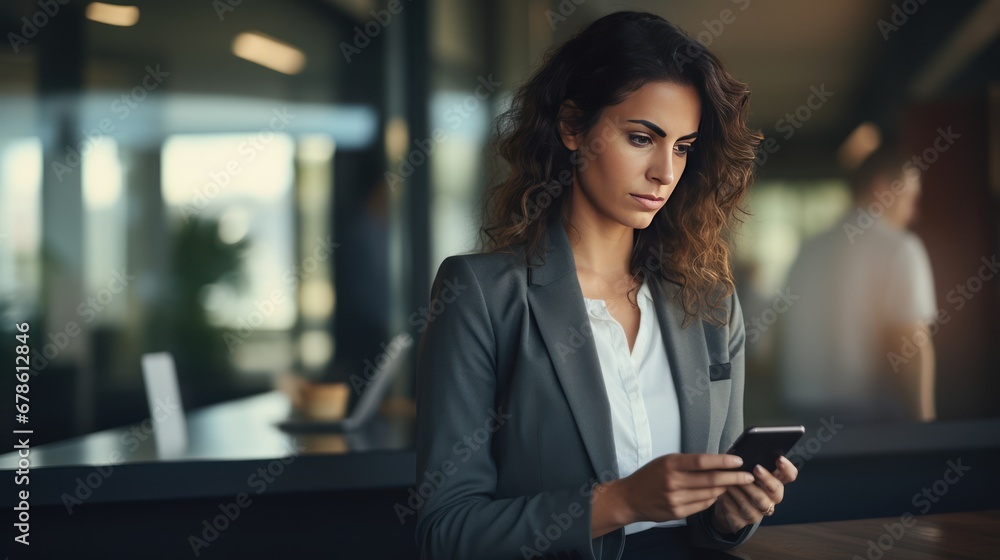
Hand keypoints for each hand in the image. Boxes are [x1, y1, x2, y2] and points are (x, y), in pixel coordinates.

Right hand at [619, 453, 755, 524]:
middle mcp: (674, 481)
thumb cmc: (650, 476)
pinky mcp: (678, 512)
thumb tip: (717, 462)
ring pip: (710, 493)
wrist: (630, 497)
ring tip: (731, 483)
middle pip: (711, 479)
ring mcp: (676, 499)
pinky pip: (703, 505)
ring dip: (724, 488)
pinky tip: (715, 494)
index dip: (723, 461)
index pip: (703, 461)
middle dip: (733, 478)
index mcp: (671, 464)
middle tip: (747, 476)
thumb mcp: (666, 461)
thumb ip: (689, 462)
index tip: (739, 461)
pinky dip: (712, 498)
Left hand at [711, 455, 798, 534]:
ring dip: (743, 489)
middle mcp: (770, 500)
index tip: (779, 458)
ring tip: (731, 479)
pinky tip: (721, 493)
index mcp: (774, 483)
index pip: (789, 476)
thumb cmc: (735, 480)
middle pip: (776, 491)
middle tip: (756, 468)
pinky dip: (728, 501)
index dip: (787, 468)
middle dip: (766, 479)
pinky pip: (737, 513)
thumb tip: (747, 451)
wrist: (721, 503)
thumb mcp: (742, 469)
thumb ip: (748, 461)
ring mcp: (758, 513)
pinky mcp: (742, 523)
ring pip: (756, 502)